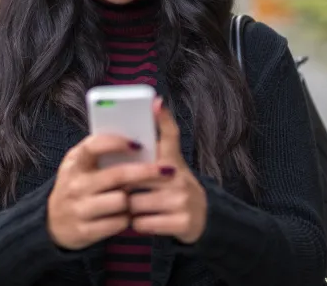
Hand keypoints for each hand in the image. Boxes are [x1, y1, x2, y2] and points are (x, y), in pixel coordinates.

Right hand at [47, 134, 168, 249]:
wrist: (54, 222)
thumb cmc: (78, 186)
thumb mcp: (82, 166)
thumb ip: (102, 153)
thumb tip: (139, 140)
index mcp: (74, 162)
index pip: (94, 146)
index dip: (116, 143)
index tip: (138, 144)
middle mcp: (74, 184)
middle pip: (118, 175)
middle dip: (146, 172)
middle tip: (168, 170)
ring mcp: (78, 208)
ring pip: (121, 201)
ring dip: (133, 200)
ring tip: (133, 198)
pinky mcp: (84, 230)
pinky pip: (118, 222)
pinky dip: (126, 219)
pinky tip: (124, 215)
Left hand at [129, 98, 207, 243]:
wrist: (202, 218)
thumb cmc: (173, 187)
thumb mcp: (168, 164)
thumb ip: (155, 144)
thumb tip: (155, 104)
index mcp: (173, 160)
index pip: (170, 134)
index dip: (163, 119)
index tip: (156, 103)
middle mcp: (180, 177)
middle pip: (137, 176)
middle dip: (125, 185)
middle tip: (124, 189)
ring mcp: (182, 200)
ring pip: (135, 202)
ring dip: (130, 208)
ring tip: (138, 206)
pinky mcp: (183, 222)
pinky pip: (142, 223)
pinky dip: (138, 224)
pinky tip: (146, 220)